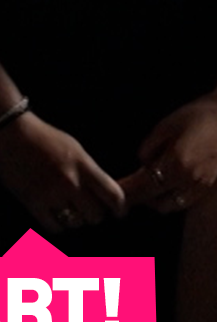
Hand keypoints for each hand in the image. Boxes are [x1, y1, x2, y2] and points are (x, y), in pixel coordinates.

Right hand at [0, 111, 124, 232]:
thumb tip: (103, 194)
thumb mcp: (73, 147)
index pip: (113, 195)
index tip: (118, 213)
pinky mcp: (33, 202)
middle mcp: (70, 181)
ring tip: (67, 210)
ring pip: (76, 223)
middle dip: (93, 214)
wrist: (9, 132)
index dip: (119, 208)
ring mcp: (51, 193)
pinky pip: (55, 227)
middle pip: (96, 215)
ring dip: (74, 219)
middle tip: (87, 210)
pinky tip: (53, 215)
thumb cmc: (43, 137)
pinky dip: (57, 224)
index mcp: (82, 164)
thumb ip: (89, 170)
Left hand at [119, 92, 216, 214]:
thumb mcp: (165, 126)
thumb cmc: (196, 116)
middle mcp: (190, 181)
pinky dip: (173, 196)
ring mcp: (202, 187)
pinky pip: (186, 201)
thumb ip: (149, 148)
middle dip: (142, 198)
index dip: (127, 193)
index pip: (144, 188)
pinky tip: (169, 181)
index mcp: (176, 164)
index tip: (115, 195)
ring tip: (150, 182)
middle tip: (131, 185)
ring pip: (173, 205)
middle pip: (157, 204)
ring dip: (158, 199)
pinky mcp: (210, 187)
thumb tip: (142, 165)